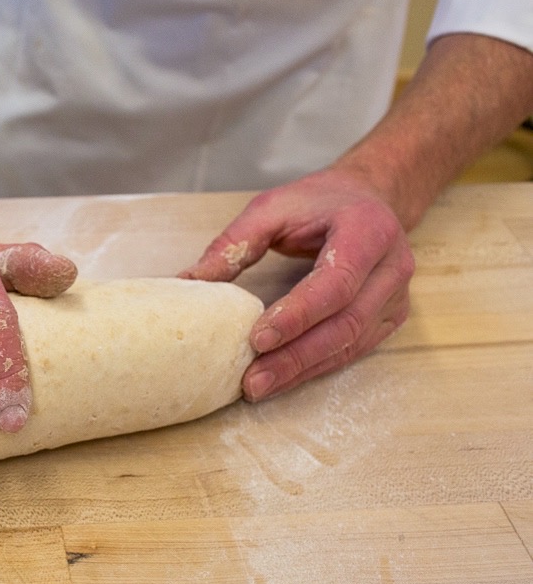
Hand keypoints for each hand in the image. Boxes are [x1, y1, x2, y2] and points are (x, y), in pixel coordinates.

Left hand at [180, 169, 414, 400]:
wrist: (368, 197)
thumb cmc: (318, 202)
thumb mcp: (271, 208)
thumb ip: (233, 245)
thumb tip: (188, 282)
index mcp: (368, 230)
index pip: (336, 282)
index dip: (298, 314)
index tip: (258, 338)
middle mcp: (391, 267)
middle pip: (344, 322)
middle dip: (295, 355)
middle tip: (253, 379)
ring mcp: (395, 296)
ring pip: (350, 344)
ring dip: (303, 369)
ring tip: (259, 386)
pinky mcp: (390, 317)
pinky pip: (353, 349)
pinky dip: (317, 366)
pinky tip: (284, 377)